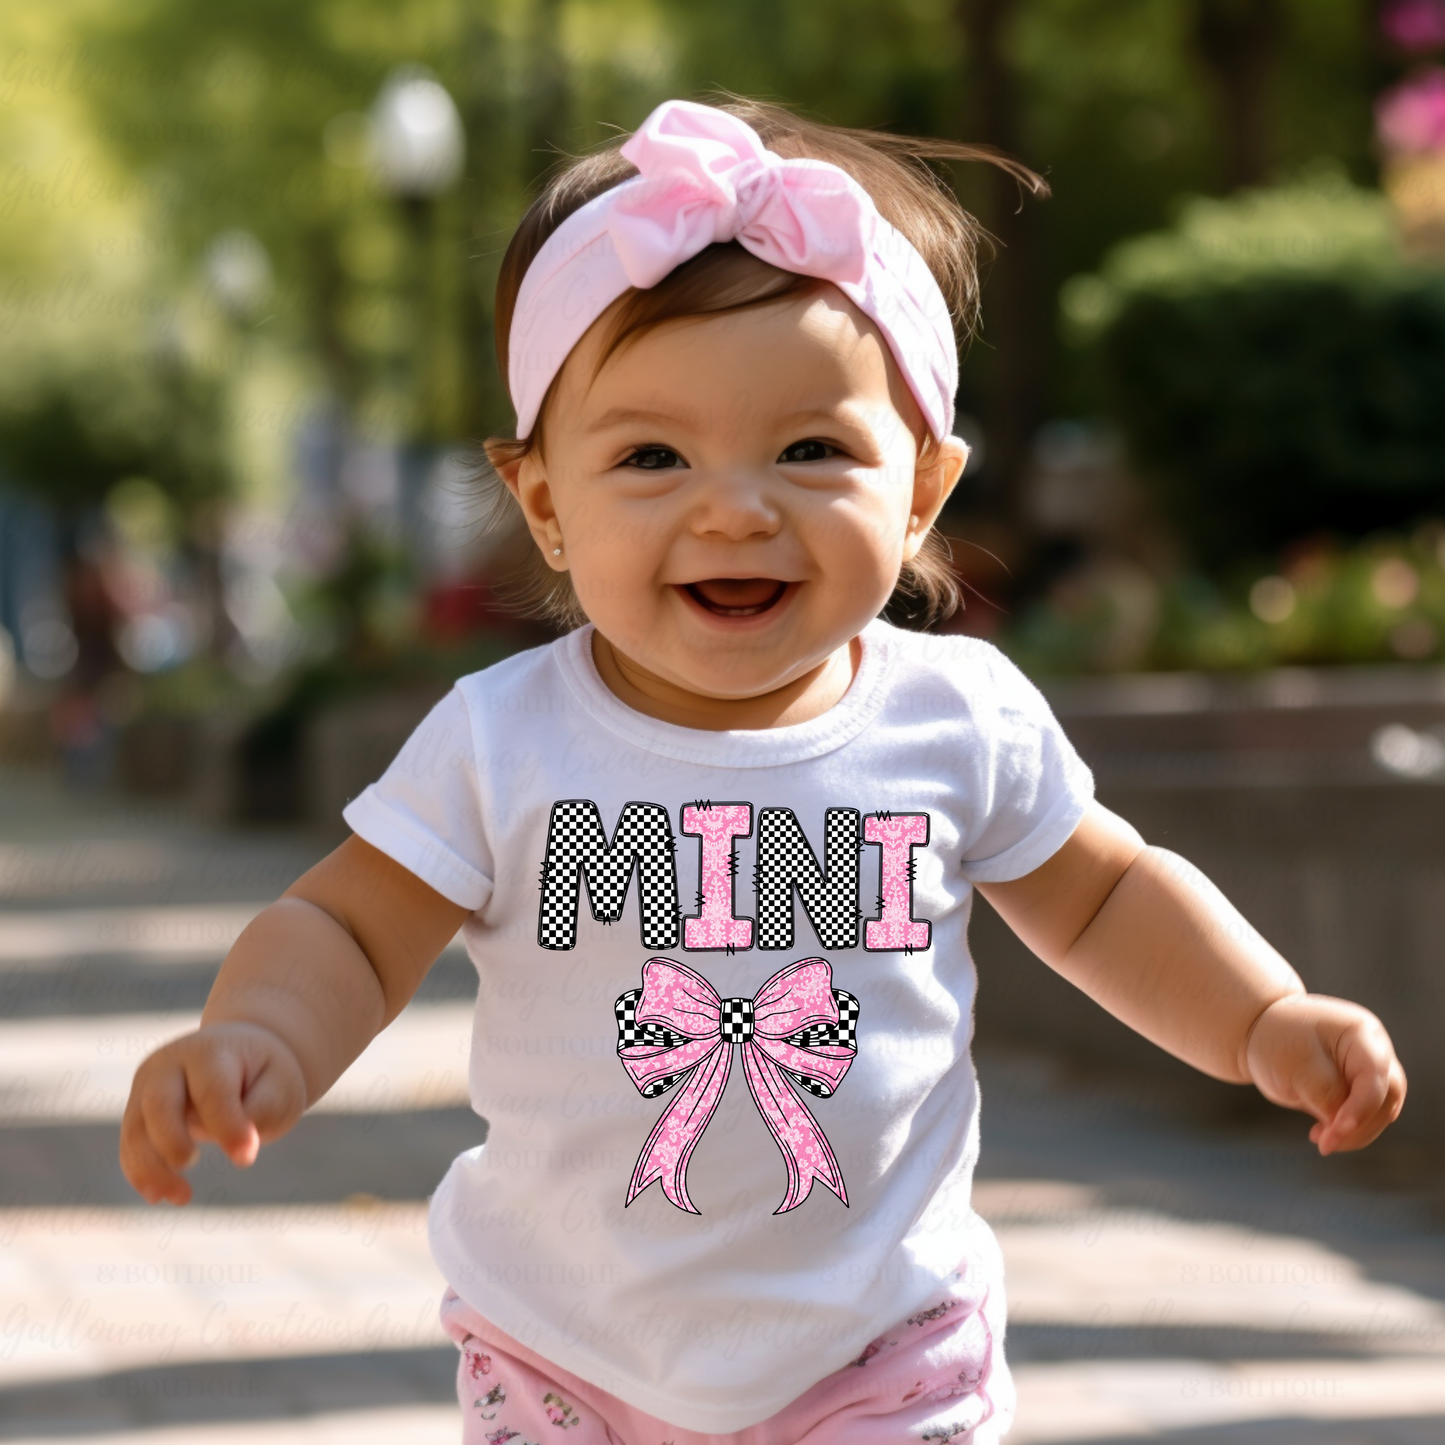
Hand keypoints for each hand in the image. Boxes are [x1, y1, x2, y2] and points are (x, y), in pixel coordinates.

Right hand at [119, 1021, 308, 1205]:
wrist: (240, 1053)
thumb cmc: (263, 1075)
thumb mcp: (280, 1086)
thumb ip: (262, 1111)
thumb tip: (233, 1143)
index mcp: (211, 1051)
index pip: (213, 1091)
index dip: (228, 1128)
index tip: (246, 1158)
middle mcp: (171, 1063)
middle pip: (158, 1104)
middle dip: (171, 1142)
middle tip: (193, 1164)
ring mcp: (148, 1085)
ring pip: (136, 1129)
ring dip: (151, 1170)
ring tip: (182, 1197)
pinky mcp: (138, 1109)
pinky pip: (131, 1145)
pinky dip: (141, 1173)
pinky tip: (160, 1196)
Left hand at [1244, 994, 1405, 1154]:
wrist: (1260, 1033)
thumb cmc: (1276, 1040)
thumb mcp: (1295, 1065)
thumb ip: (1326, 1095)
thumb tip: (1345, 1126)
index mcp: (1361, 1033)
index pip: (1373, 1076)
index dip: (1360, 1108)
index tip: (1336, 1130)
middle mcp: (1374, 1050)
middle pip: (1384, 1098)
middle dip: (1358, 1126)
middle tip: (1324, 1142)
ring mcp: (1369, 1070)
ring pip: (1379, 1112)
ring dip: (1353, 1133)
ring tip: (1317, 1136)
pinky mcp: (1360, 1088)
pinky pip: (1366, 1117)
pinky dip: (1347, 1130)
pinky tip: (1321, 1133)